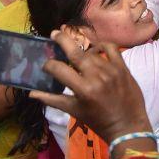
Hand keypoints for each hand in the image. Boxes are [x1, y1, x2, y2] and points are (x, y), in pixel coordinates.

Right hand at [30, 31, 150, 142]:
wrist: (127, 125)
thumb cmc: (97, 120)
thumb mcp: (74, 111)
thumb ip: (52, 99)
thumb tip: (32, 93)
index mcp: (82, 89)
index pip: (59, 69)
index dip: (49, 65)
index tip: (46, 65)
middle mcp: (96, 76)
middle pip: (76, 53)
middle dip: (62, 41)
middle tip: (54, 33)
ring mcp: (111, 69)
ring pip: (91, 52)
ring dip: (82, 51)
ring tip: (75, 51)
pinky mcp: (122, 67)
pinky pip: (111, 48)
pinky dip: (102, 45)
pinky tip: (95, 49)